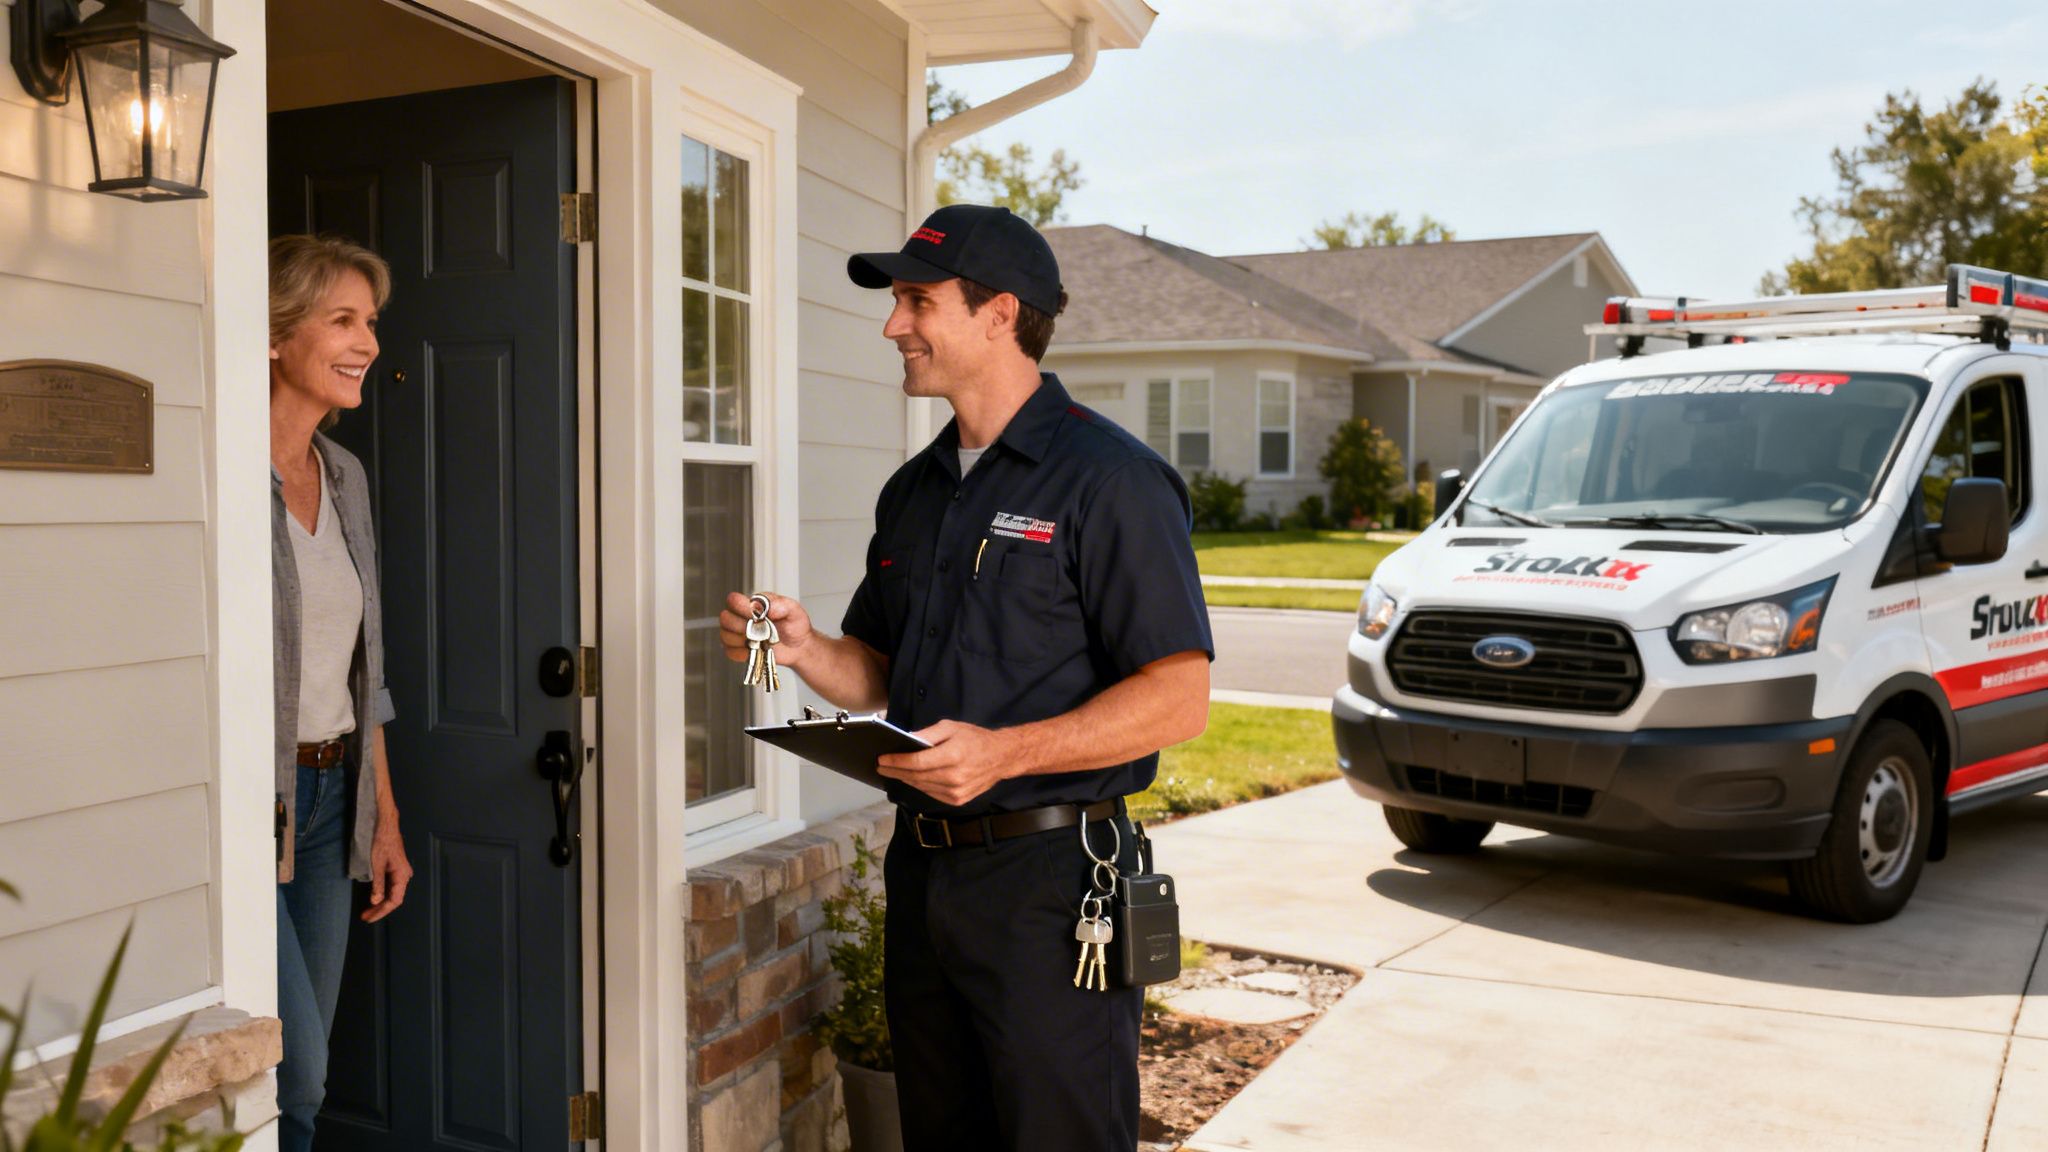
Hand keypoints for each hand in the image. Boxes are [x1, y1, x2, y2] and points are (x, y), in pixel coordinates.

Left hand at [362, 813, 411, 922]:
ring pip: (393, 893)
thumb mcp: (376, 864)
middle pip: (394, 899)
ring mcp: (401, 871)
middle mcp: (404, 875)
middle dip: (380, 909)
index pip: (394, 901)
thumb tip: (376, 901)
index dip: (381, 911)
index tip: (369, 918)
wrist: (385, 824)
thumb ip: (377, 885)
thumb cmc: (382, 840)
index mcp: (402, 875)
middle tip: (366, 916)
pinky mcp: (396, 868)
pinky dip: (383, 894)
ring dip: (381, 903)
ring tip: (369, 910)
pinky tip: (375, 898)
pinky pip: (391, 886)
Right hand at [720, 592, 816, 669]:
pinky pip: (729, 652)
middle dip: (742, 627)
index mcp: (753, 603)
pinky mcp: (738, 649)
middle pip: (726, 618)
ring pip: (725, 636)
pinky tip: (755, 651)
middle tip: (761, 632)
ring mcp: (738, 633)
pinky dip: (742, 654)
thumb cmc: (795, 625)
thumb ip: (782, 605)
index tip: (758, 617)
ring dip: (743, 641)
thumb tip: (766, 607)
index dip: (742, 608)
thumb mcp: (794, 611)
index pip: (733, 600)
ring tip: (760, 642)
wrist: (798, 646)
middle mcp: (742, 616)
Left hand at [877, 720, 1015, 807]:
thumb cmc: (975, 739)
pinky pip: (931, 793)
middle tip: (881, 766)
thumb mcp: (951, 727)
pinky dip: (920, 786)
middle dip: (895, 771)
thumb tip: (906, 741)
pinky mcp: (957, 800)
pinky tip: (911, 778)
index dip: (896, 761)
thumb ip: (927, 734)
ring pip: (921, 787)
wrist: (1001, 757)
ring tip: (893, 772)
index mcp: (953, 756)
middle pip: (915, 776)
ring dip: (905, 779)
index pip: (917, 762)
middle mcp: (954, 777)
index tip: (882, 759)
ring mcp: (956, 792)